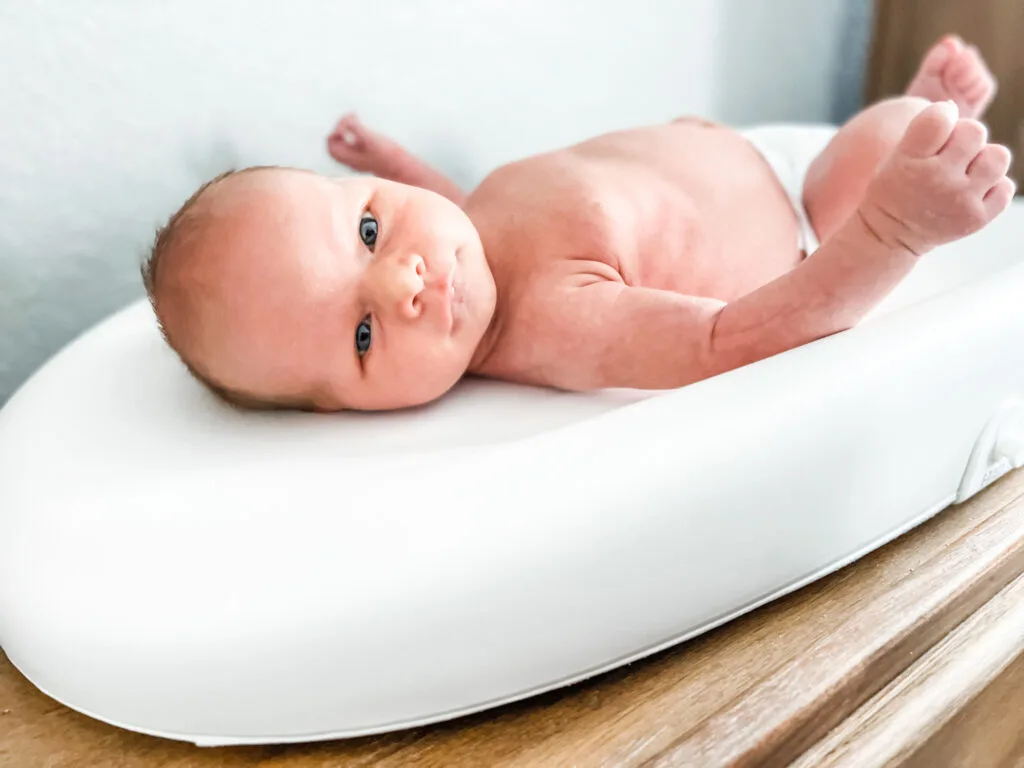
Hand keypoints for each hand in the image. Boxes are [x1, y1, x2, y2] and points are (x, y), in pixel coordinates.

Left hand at [326, 113, 397, 173]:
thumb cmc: (388, 155)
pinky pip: (354, 142)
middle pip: (334, 143)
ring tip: (354, 116)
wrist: (404, 168)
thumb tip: (346, 119)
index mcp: (349, 159)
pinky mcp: (368, 154)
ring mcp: (359, 158)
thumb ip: (356, 128)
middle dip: (340, 127)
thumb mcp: (371, 139)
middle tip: (350, 118)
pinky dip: (354, 131)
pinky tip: (362, 123)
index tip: (349, 124)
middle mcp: (351, 160)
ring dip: (346, 128)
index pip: (331, 144)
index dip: (336, 130)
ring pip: (344, 142)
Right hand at [859, 101, 1014, 256]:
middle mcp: (938, 181)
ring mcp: (961, 201)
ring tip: (965, 172)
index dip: (942, 115)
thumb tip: (953, 108)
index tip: (935, 129)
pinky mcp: (977, 218)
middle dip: (964, 137)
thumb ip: (925, 129)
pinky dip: (992, 186)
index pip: (940, 116)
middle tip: (949, 155)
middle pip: (975, 131)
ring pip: (997, 157)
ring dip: (983, 160)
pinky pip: (1005, 187)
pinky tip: (971, 191)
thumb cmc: (896, 188)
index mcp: (911, 161)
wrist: (890, 235)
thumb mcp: (895, 155)